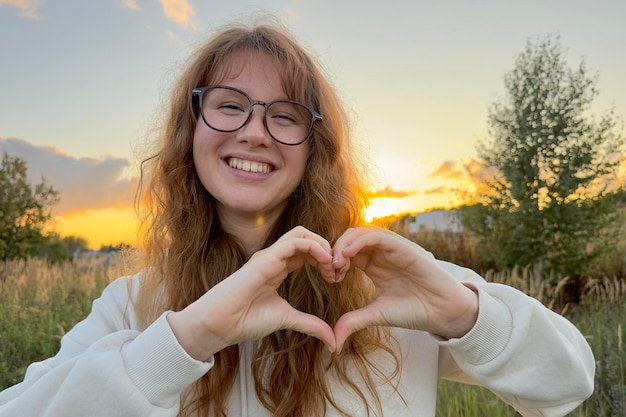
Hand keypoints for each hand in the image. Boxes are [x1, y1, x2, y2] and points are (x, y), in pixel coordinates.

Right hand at [167, 226, 336, 360]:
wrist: (221, 325)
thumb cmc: (246, 320)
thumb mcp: (287, 319)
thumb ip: (310, 325)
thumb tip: (333, 340)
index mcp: (278, 267)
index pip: (306, 251)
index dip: (326, 260)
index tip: (336, 278)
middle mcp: (274, 257)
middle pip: (307, 237)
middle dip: (327, 249)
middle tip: (338, 271)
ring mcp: (269, 256)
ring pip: (302, 233)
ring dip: (323, 246)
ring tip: (332, 265)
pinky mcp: (266, 258)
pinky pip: (295, 242)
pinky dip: (314, 247)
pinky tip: (325, 262)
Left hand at [331, 227, 478, 352]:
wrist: (443, 312)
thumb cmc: (413, 311)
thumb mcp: (376, 315)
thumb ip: (353, 321)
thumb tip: (331, 341)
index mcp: (373, 265)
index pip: (346, 252)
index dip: (333, 261)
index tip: (329, 279)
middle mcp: (380, 253)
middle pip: (349, 239)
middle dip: (334, 251)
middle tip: (330, 270)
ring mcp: (391, 248)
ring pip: (359, 233)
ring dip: (343, 245)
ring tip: (336, 264)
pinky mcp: (401, 246)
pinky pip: (375, 236)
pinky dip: (357, 242)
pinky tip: (347, 257)